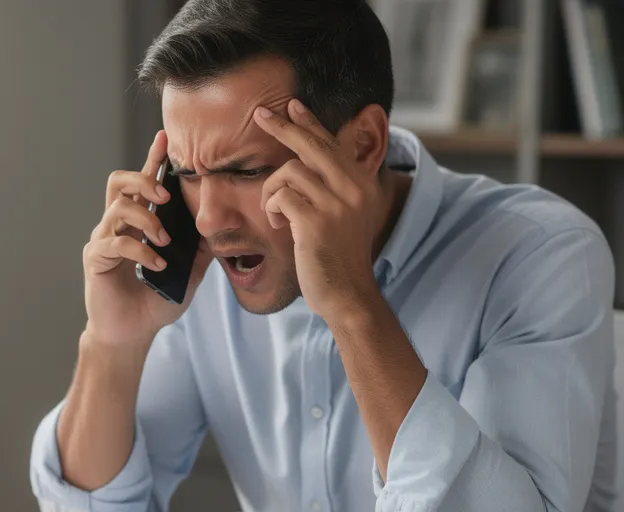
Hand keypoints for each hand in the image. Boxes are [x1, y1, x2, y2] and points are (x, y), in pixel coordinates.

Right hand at [82, 130, 212, 347]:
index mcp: (137, 224)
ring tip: (164, 242)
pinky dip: (141, 250)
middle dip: (145, 180)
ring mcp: (103, 240)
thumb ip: (200, 249)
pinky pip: (116, 242)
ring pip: (118, 208)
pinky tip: (156, 265)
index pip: (142, 183)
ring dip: (147, 220)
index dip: (152, 159)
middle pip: (119, 182)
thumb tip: (221, 227)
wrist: (132, 333)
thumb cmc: (155, 302)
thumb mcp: (188, 273)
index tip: (166, 138)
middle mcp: (116, 225)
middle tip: (166, 196)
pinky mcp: (96, 259)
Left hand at [254, 100, 381, 320]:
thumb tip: (301, 162)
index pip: (333, 143)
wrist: (348, 294)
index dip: (310, 122)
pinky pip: (280, 196)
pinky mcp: (316, 220)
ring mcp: (337, 203)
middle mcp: (354, 187)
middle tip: (260, 115)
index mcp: (362, 183)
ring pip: (289, 172)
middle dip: (282, 128)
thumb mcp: (346, 216)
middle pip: (311, 144)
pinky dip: (272, 209)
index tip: (292, 105)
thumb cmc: (340, 258)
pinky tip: (280, 225)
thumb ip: (332, 188)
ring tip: (276, 214)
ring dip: (272, 191)